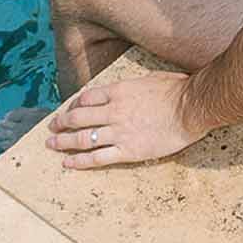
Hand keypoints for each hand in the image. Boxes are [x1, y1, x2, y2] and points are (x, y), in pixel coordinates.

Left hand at [47, 72, 206, 168]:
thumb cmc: (176, 90)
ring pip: (82, 138)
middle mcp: (113, 111)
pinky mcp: (127, 151)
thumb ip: (133, 86)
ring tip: (52, 145)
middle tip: (52, 127)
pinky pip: (97, 158)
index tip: (69, 109)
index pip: (86, 97)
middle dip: (61, 123)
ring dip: (63, 142)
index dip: (73, 104)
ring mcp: (118, 132)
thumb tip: (128, 89)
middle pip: (78, 118)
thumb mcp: (150, 79)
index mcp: (119, 91)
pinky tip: (69, 163)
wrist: (190, 108)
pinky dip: (79, 161)